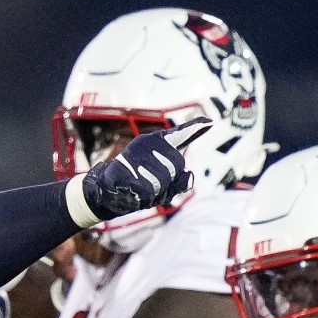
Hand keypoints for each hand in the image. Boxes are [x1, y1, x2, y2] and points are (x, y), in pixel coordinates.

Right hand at [80, 120, 207, 221]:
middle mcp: (147, 143)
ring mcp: (136, 155)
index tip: (210, 121)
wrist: (107, 190)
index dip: (194, 128)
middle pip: (177, 166)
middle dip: (168, 181)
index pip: (180, 135)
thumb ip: (179, 182)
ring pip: (163, 179)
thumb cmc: (140, 185)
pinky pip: (146, 189)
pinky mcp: (127, 168)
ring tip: (140, 185)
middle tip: (150, 182)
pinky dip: (141, 195)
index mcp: (157, 143)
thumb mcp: (164, 187)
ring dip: (155, 191)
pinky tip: (133, 191)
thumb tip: (190, 175)